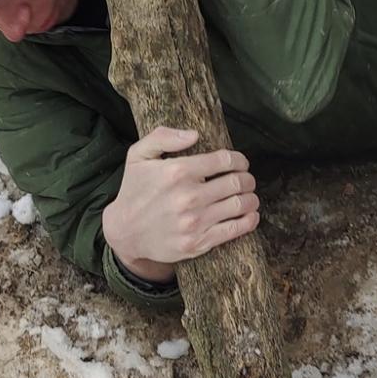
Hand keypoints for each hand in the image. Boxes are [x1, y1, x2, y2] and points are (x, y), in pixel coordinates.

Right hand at [102, 127, 258, 276]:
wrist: (124, 232)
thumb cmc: (135, 190)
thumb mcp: (138, 156)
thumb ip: (163, 136)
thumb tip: (194, 135)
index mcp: (177, 171)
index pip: (224, 160)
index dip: (239, 160)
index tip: (241, 163)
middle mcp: (188, 196)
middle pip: (236, 182)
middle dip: (247, 179)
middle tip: (246, 180)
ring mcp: (194, 222)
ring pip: (240, 205)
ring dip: (251, 198)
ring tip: (249, 196)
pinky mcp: (197, 242)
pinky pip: (234, 230)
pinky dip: (250, 220)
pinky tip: (251, 215)